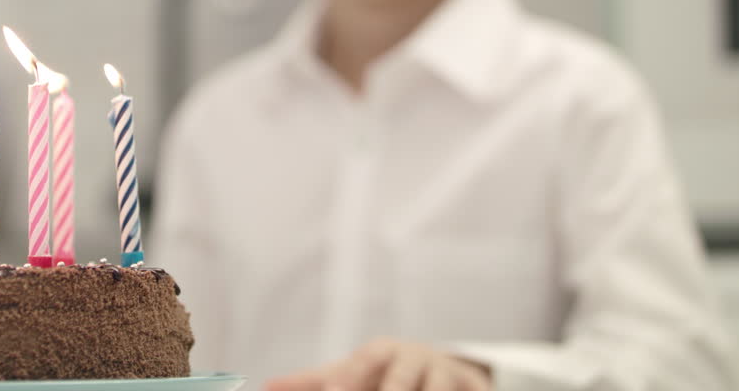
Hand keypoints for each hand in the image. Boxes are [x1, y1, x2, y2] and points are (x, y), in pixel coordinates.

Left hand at [265, 338, 490, 390]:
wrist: (442, 368)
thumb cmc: (384, 374)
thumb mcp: (351, 374)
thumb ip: (310, 382)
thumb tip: (264, 387)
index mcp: (382, 351)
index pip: (363, 363)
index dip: (349, 379)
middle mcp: (415, 358)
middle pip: (400, 380)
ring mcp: (446, 375)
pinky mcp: (474, 389)